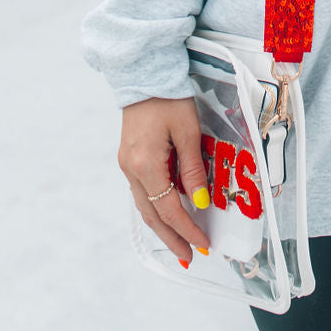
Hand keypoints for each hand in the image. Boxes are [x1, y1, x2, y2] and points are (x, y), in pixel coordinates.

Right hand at [118, 96, 210, 262]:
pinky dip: (155, 209)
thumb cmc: (169, 98)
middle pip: (152, 215)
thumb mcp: (188, 131)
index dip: (187, 229)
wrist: (143, 73)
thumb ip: (193, 168)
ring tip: (180, 246)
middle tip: (190, 257)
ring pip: (144, 206)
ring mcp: (126, 165)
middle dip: (172, 238)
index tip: (204, 244)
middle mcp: (131, 169)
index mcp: (145, 164)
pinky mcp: (128, 158)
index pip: (169, 208)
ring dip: (162, 227)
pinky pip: (142, 193)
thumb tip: (201, 201)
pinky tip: (167, 216)